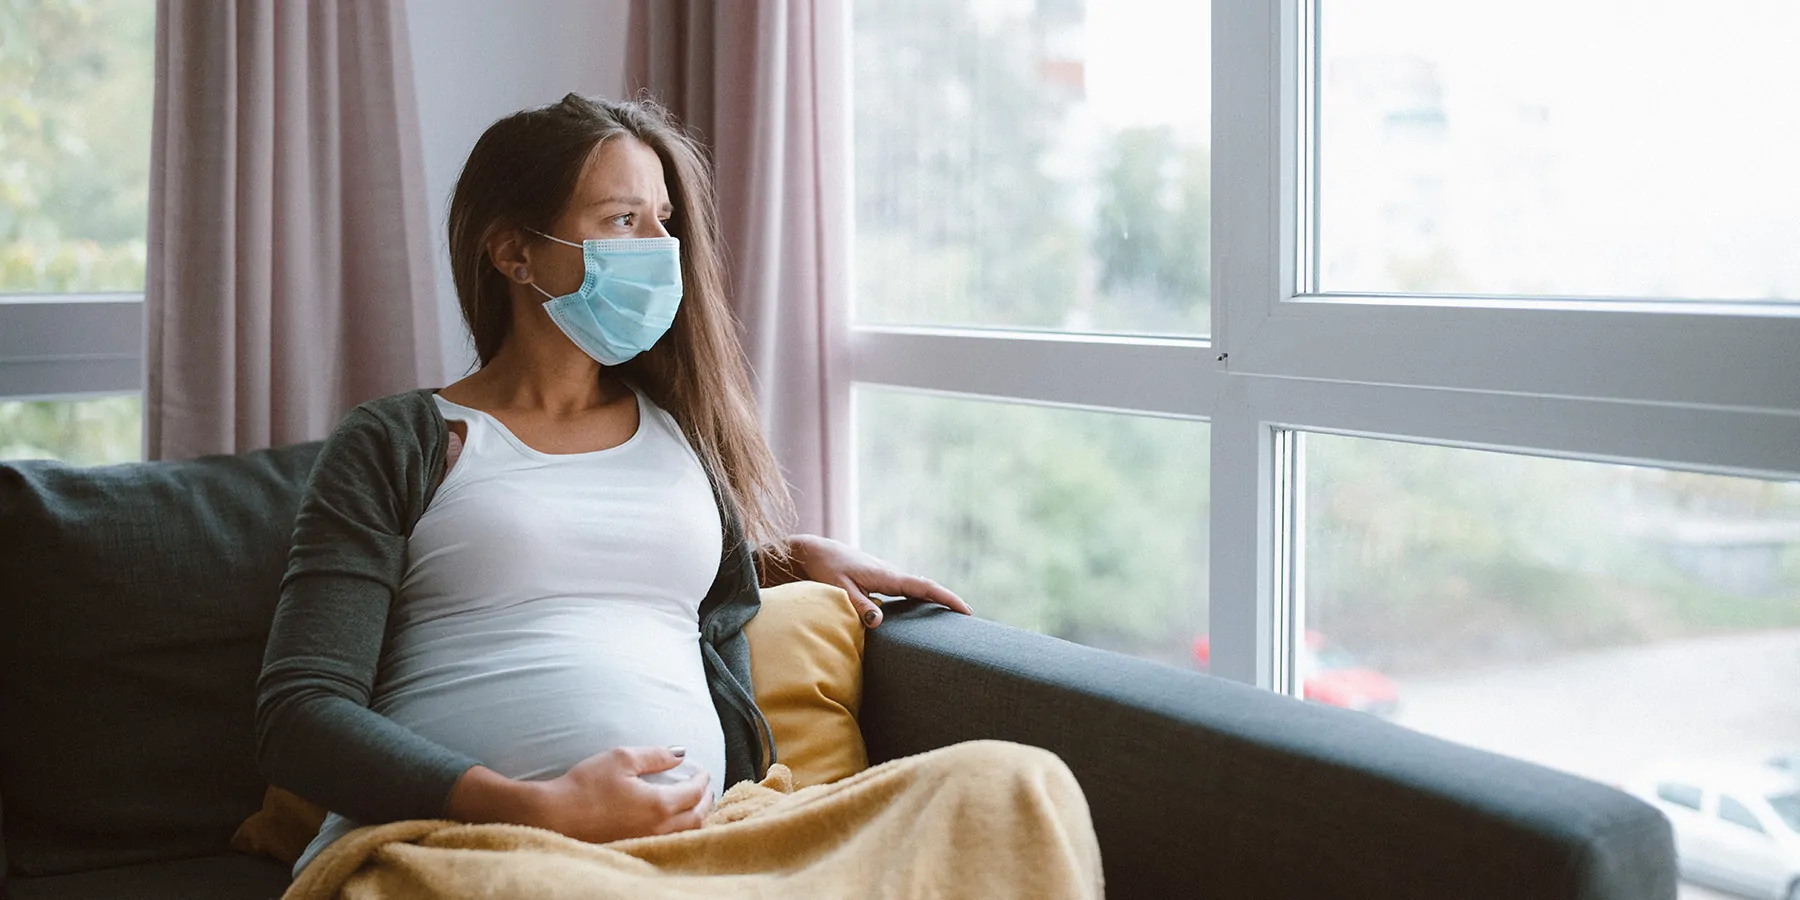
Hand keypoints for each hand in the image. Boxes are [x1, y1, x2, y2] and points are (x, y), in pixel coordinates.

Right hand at [448, 747, 711, 843]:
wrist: (552, 816)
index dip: (702, 781)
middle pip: (696, 818)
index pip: (694, 793)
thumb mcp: (620, 758)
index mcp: (659, 804)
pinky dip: (679, 832)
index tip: (703, 771)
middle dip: (706, 802)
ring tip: (696, 807)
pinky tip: (671, 824)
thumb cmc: (584, 785)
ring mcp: (646, 842)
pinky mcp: (633, 849)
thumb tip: (681, 753)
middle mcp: (657, 828)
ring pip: (684, 834)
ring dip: (696, 819)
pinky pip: (668, 842)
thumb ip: (655, 755)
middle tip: (706, 789)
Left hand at [787, 534, 972, 628]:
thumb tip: (880, 622)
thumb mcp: (839, 589)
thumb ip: (859, 606)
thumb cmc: (826, 568)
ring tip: (951, 618)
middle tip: (968, 618)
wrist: (815, 550)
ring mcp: (887, 576)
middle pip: (926, 588)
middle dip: (947, 600)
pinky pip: (905, 591)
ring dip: (934, 600)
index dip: (946, 598)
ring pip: (917, 588)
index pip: (924, 587)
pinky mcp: (879, 580)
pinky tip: (921, 612)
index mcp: (887, 576)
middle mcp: (891, 574)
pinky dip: (918, 599)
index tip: (966, 610)